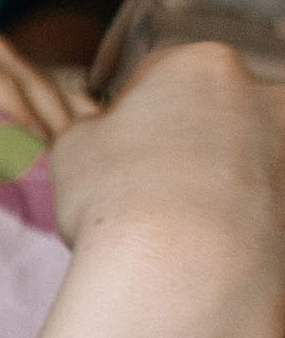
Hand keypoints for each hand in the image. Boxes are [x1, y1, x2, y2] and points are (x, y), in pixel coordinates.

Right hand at [44, 40, 284, 258]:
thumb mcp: (73, 147)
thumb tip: (103, 136)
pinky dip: (241, 221)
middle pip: (217, 115)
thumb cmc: (121, 199)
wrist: (183, 273)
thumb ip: (95, 129)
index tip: (114, 155)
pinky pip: (264, 206)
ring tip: (176, 229)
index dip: (131, 118)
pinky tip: (207, 249)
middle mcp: (265, 95)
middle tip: (147, 191)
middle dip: (187, 145)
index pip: (161, 78)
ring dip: (217, 183)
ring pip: (246, 160)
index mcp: (203, 64)